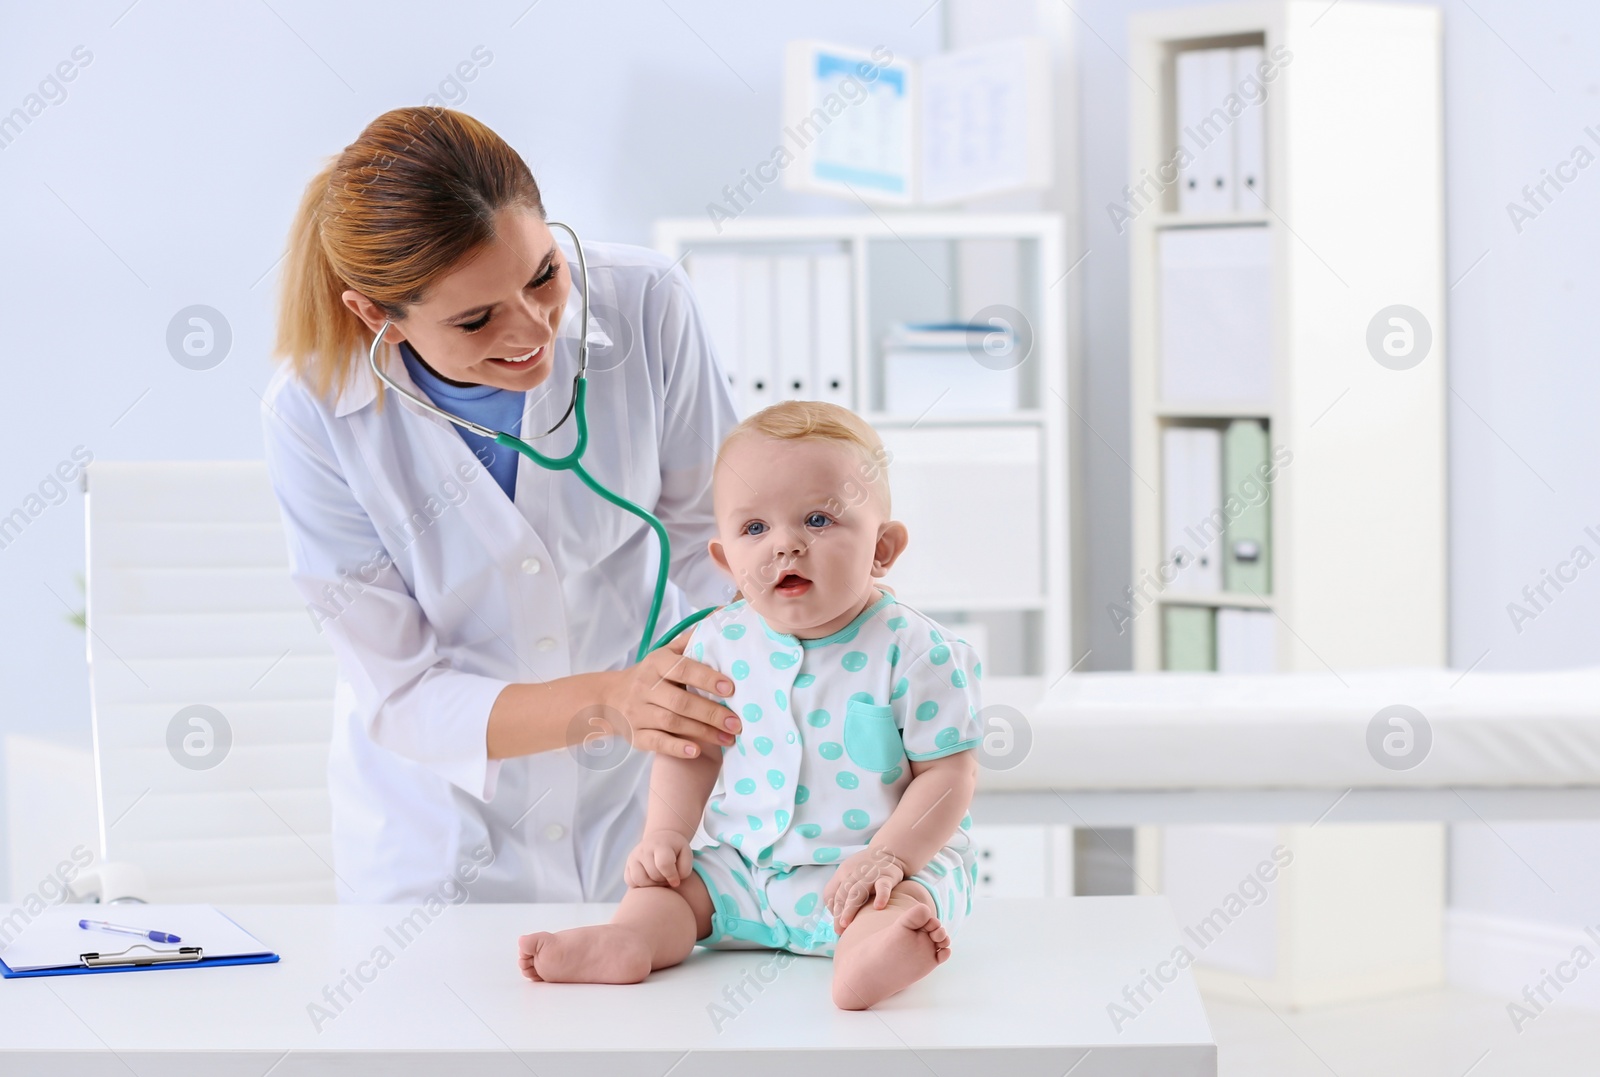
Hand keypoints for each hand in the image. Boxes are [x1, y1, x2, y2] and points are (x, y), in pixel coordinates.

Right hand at [602, 628, 740, 759]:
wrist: (610, 698)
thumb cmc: (651, 675)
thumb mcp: (665, 654)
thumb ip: (691, 640)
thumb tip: (721, 617)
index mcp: (656, 663)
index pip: (683, 669)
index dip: (707, 679)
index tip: (731, 689)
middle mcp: (645, 687)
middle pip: (680, 702)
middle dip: (711, 713)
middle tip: (737, 723)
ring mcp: (638, 713)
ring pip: (672, 723)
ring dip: (703, 732)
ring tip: (729, 738)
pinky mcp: (635, 735)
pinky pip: (656, 742)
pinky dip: (676, 747)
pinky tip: (696, 751)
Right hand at [624, 830, 693, 888]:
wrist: (660, 839)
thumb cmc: (676, 849)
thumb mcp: (686, 854)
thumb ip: (685, 869)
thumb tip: (674, 883)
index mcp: (660, 845)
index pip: (664, 864)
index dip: (672, 876)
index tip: (676, 881)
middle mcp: (644, 849)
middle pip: (653, 875)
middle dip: (664, 881)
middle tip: (668, 878)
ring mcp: (633, 857)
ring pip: (639, 880)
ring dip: (652, 885)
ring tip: (659, 879)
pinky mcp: (627, 865)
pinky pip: (630, 882)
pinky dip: (640, 885)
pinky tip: (650, 879)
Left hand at [823, 846, 907, 930]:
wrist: (890, 852)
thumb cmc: (867, 869)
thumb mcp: (850, 875)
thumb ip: (842, 892)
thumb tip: (837, 918)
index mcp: (843, 873)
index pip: (831, 892)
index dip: (831, 909)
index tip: (836, 925)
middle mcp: (854, 873)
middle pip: (842, 894)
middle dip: (838, 913)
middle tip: (839, 930)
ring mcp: (870, 874)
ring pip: (857, 891)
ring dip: (850, 908)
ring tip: (847, 924)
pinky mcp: (887, 876)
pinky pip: (883, 886)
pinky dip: (881, 896)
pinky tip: (879, 907)